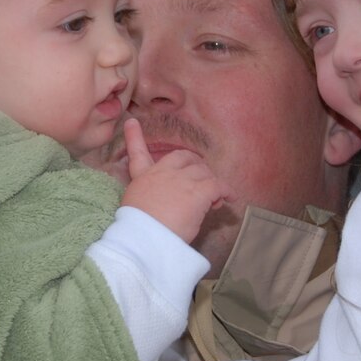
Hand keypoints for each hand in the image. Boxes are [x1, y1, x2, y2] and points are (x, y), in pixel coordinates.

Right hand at [119, 118, 224, 242]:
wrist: (143, 239)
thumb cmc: (139, 230)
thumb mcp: (136, 208)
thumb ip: (152, 198)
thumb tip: (170, 203)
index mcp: (143, 178)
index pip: (137, 153)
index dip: (134, 137)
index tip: (132, 122)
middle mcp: (162, 173)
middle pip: (184, 158)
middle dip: (196, 165)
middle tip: (202, 181)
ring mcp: (181, 180)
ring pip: (203, 172)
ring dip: (210, 184)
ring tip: (213, 201)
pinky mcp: (198, 192)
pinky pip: (218, 185)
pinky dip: (226, 191)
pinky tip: (229, 198)